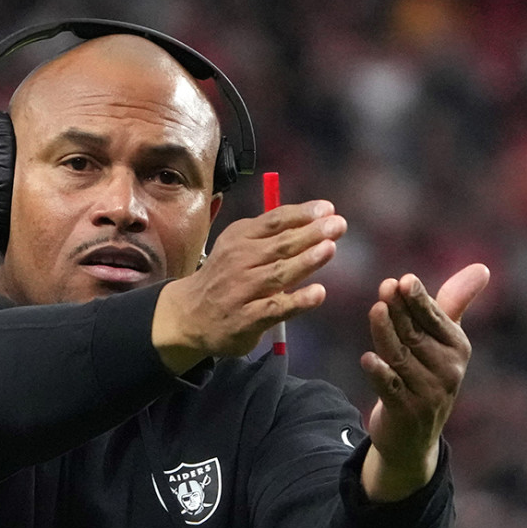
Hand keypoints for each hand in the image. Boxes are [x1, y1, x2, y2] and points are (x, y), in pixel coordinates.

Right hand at [152, 201, 345, 373]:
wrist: (188, 315)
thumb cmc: (224, 277)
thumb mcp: (237, 247)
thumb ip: (269, 235)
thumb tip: (314, 220)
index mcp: (240, 238)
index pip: (274, 221)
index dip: (301, 213)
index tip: (327, 209)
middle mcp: (239, 261)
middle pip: (280, 245)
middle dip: (311, 233)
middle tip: (338, 225)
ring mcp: (242, 290)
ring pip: (278, 273)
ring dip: (305, 261)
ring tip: (329, 249)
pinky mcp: (247, 318)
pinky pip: (275, 308)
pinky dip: (297, 301)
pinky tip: (317, 294)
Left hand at [360, 264, 489, 501]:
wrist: (413, 434)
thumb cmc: (426, 374)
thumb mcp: (442, 341)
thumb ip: (452, 304)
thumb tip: (481, 268)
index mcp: (458, 348)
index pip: (435, 318)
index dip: (418, 299)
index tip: (403, 280)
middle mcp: (449, 370)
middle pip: (416, 334)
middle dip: (400, 310)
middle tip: (385, 287)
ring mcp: (429, 393)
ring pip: (401, 357)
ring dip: (386, 333)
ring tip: (376, 311)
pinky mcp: (407, 412)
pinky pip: (391, 389)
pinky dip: (380, 374)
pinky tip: (368, 359)